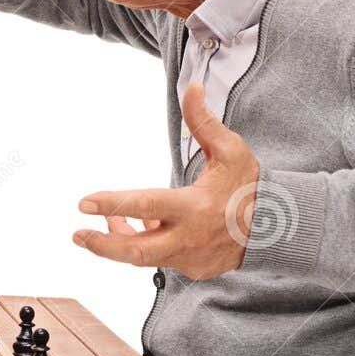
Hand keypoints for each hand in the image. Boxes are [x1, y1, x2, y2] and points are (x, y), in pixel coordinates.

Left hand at [71, 83, 259, 280]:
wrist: (277, 228)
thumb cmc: (248, 186)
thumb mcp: (231, 150)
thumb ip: (203, 121)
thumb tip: (191, 86)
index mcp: (195, 206)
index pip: (145, 205)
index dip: (112, 203)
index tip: (83, 202)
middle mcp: (189, 237)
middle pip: (136, 250)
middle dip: (102, 245)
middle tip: (76, 234)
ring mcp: (190, 257)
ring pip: (143, 257)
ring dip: (118, 241)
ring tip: (103, 224)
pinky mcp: (193, 269)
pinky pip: (159, 259)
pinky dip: (144, 244)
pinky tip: (138, 227)